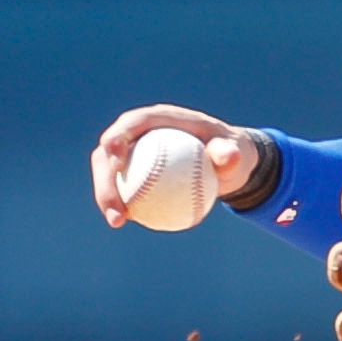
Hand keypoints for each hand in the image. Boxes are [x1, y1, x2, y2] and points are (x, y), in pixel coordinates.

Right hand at [93, 104, 258, 228]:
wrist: (226, 163)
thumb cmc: (230, 152)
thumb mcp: (235, 152)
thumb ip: (229, 153)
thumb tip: (228, 157)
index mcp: (159, 118)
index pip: (133, 123)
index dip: (118, 137)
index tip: (116, 160)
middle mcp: (139, 132)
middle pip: (110, 150)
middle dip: (105, 177)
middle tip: (115, 204)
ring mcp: (133, 151)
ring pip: (109, 171)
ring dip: (105, 195)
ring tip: (116, 220)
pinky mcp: (133, 170)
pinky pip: (122, 187)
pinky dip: (120, 203)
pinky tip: (122, 222)